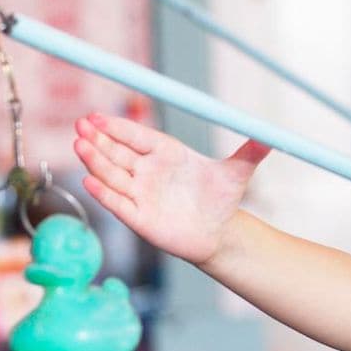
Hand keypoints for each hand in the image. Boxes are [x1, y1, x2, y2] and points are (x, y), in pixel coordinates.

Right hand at [74, 113, 269, 265]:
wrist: (219, 234)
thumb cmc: (222, 201)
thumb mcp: (237, 174)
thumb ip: (249, 152)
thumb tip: (272, 136)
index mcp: (166, 153)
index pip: (136, 135)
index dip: (116, 126)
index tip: (96, 116)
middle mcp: (147, 171)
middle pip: (117, 152)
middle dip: (98, 140)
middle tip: (80, 126)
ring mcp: (140, 193)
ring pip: (112, 174)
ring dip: (95, 161)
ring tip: (79, 145)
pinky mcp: (138, 217)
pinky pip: (117, 203)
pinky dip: (104, 192)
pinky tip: (89, 180)